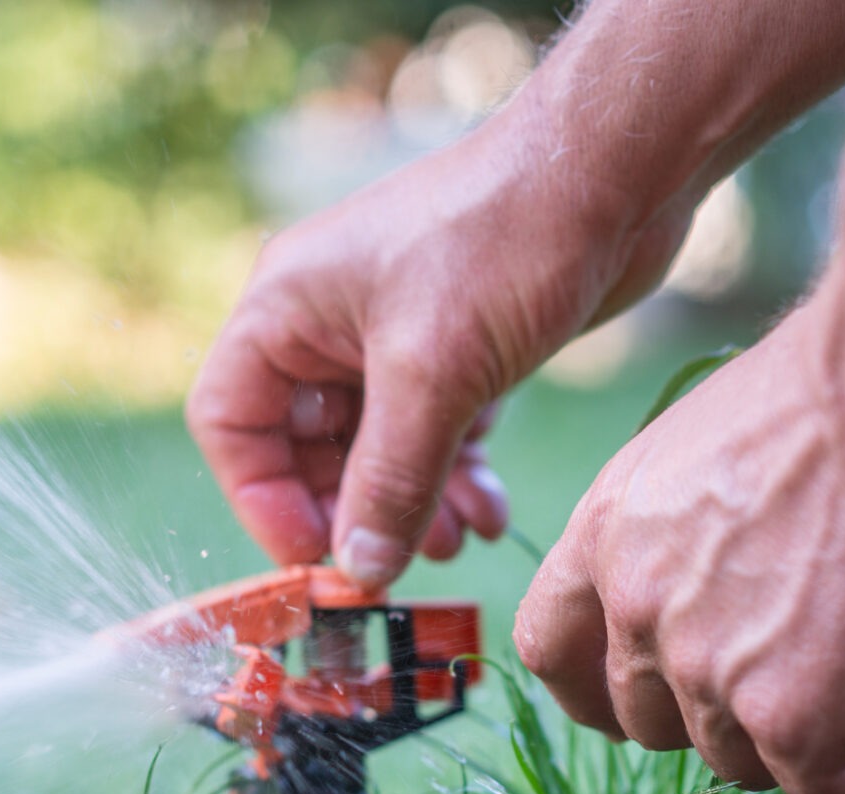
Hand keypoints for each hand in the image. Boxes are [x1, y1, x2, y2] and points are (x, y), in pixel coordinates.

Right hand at [186, 99, 697, 585]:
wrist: (615, 171)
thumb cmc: (504, 238)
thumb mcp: (434, 375)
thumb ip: (389, 480)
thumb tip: (360, 570)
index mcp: (285, 308)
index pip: (230, 423)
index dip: (262, 499)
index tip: (317, 556)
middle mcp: (325, 323)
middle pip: (302, 450)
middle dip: (351, 513)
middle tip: (396, 566)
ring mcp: (391, 337)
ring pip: (374, 451)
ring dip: (409, 506)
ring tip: (454, 543)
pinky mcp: (453, 350)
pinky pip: (431, 435)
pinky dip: (453, 478)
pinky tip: (489, 511)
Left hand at [512, 304, 844, 793]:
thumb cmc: (837, 393)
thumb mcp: (704, 449)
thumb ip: (681, 531)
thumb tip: (718, 584)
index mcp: (604, 536)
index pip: (548, 648)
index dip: (595, 687)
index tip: (643, 696)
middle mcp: (635, 610)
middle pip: (645, 721)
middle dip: (709, 718)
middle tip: (786, 682)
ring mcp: (705, 669)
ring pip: (731, 760)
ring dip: (788, 742)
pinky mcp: (787, 716)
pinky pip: (808, 784)